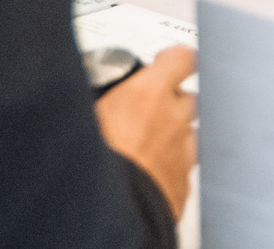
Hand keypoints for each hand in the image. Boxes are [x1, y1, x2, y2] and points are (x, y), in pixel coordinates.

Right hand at [95, 46, 196, 219]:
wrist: (104, 215)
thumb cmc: (88, 169)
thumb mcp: (83, 116)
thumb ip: (97, 95)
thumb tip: (82, 85)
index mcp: (147, 95)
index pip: (181, 58)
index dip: (174, 58)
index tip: (167, 60)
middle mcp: (173, 121)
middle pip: (190, 96)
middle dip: (174, 100)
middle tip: (151, 107)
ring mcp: (182, 155)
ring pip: (191, 133)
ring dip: (176, 134)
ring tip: (149, 143)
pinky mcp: (183, 187)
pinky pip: (185, 168)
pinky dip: (173, 166)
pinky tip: (152, 171)